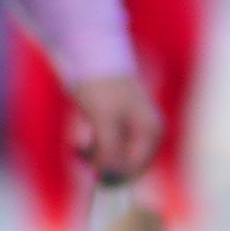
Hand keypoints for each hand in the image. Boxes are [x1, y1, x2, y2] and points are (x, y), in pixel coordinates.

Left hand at [70, 69, 164, 185]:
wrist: (89, 55)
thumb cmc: (100, 86)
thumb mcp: (104, 121)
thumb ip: (109, 151)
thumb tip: (108, 175)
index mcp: (151, 132)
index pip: (135, 168)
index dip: (112, 174)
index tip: (88, 172)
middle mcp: (148, 133)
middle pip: (127, 166)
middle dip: (104, 166)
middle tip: (80, 158)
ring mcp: (134, 130)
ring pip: (116, 159)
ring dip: (96, 160)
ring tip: (77, 150)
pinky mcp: (119, 126)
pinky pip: (109, 150)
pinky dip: (94, 151)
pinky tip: (80, 146)